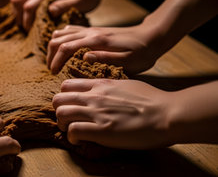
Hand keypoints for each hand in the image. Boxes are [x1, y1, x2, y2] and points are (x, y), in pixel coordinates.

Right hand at [11, 0, 107, 30]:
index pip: (29, 5)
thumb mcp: (82, 2)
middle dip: (18, 14)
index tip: (30, 31)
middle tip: (25, 27)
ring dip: (17, 8)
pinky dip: (21, 2)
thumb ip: (65, 6)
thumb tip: (49, 12)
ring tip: (25, 20)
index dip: (27, 20)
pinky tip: (28, 12)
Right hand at [46, 24, 160, 73]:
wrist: (152, 36)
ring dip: (54, 47)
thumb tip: (84, 57)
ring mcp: (91, 29)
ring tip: (55, 62)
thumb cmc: (143, 52)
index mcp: (97, 41)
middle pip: (59, 38)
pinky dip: (61, 38)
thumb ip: (106, 58)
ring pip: (62, 32)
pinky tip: (63, 49)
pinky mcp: (93, 30)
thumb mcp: (129, 60)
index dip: (56, 60)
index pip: (66, 47)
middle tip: (52, 70)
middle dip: (51, 54)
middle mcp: (91, 32)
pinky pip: (70, 30)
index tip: (54, 73)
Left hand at [53, 79, 173, 148]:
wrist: (167, 113)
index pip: (66, 85)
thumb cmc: (152, 100)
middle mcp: (94, 96)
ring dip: (62, 124)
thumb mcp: (126, 85)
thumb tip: (103, 92)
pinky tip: (79, 140)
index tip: (70, 106)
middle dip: (59, 111)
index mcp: (100, 84)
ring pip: (61, 113)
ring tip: (71, 131)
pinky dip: (71, 137)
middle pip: (58, 99)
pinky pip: (73, 131)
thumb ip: (109, 87)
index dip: (64, 97)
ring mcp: (97, 112)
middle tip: (67, 120)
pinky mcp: (102, 130)